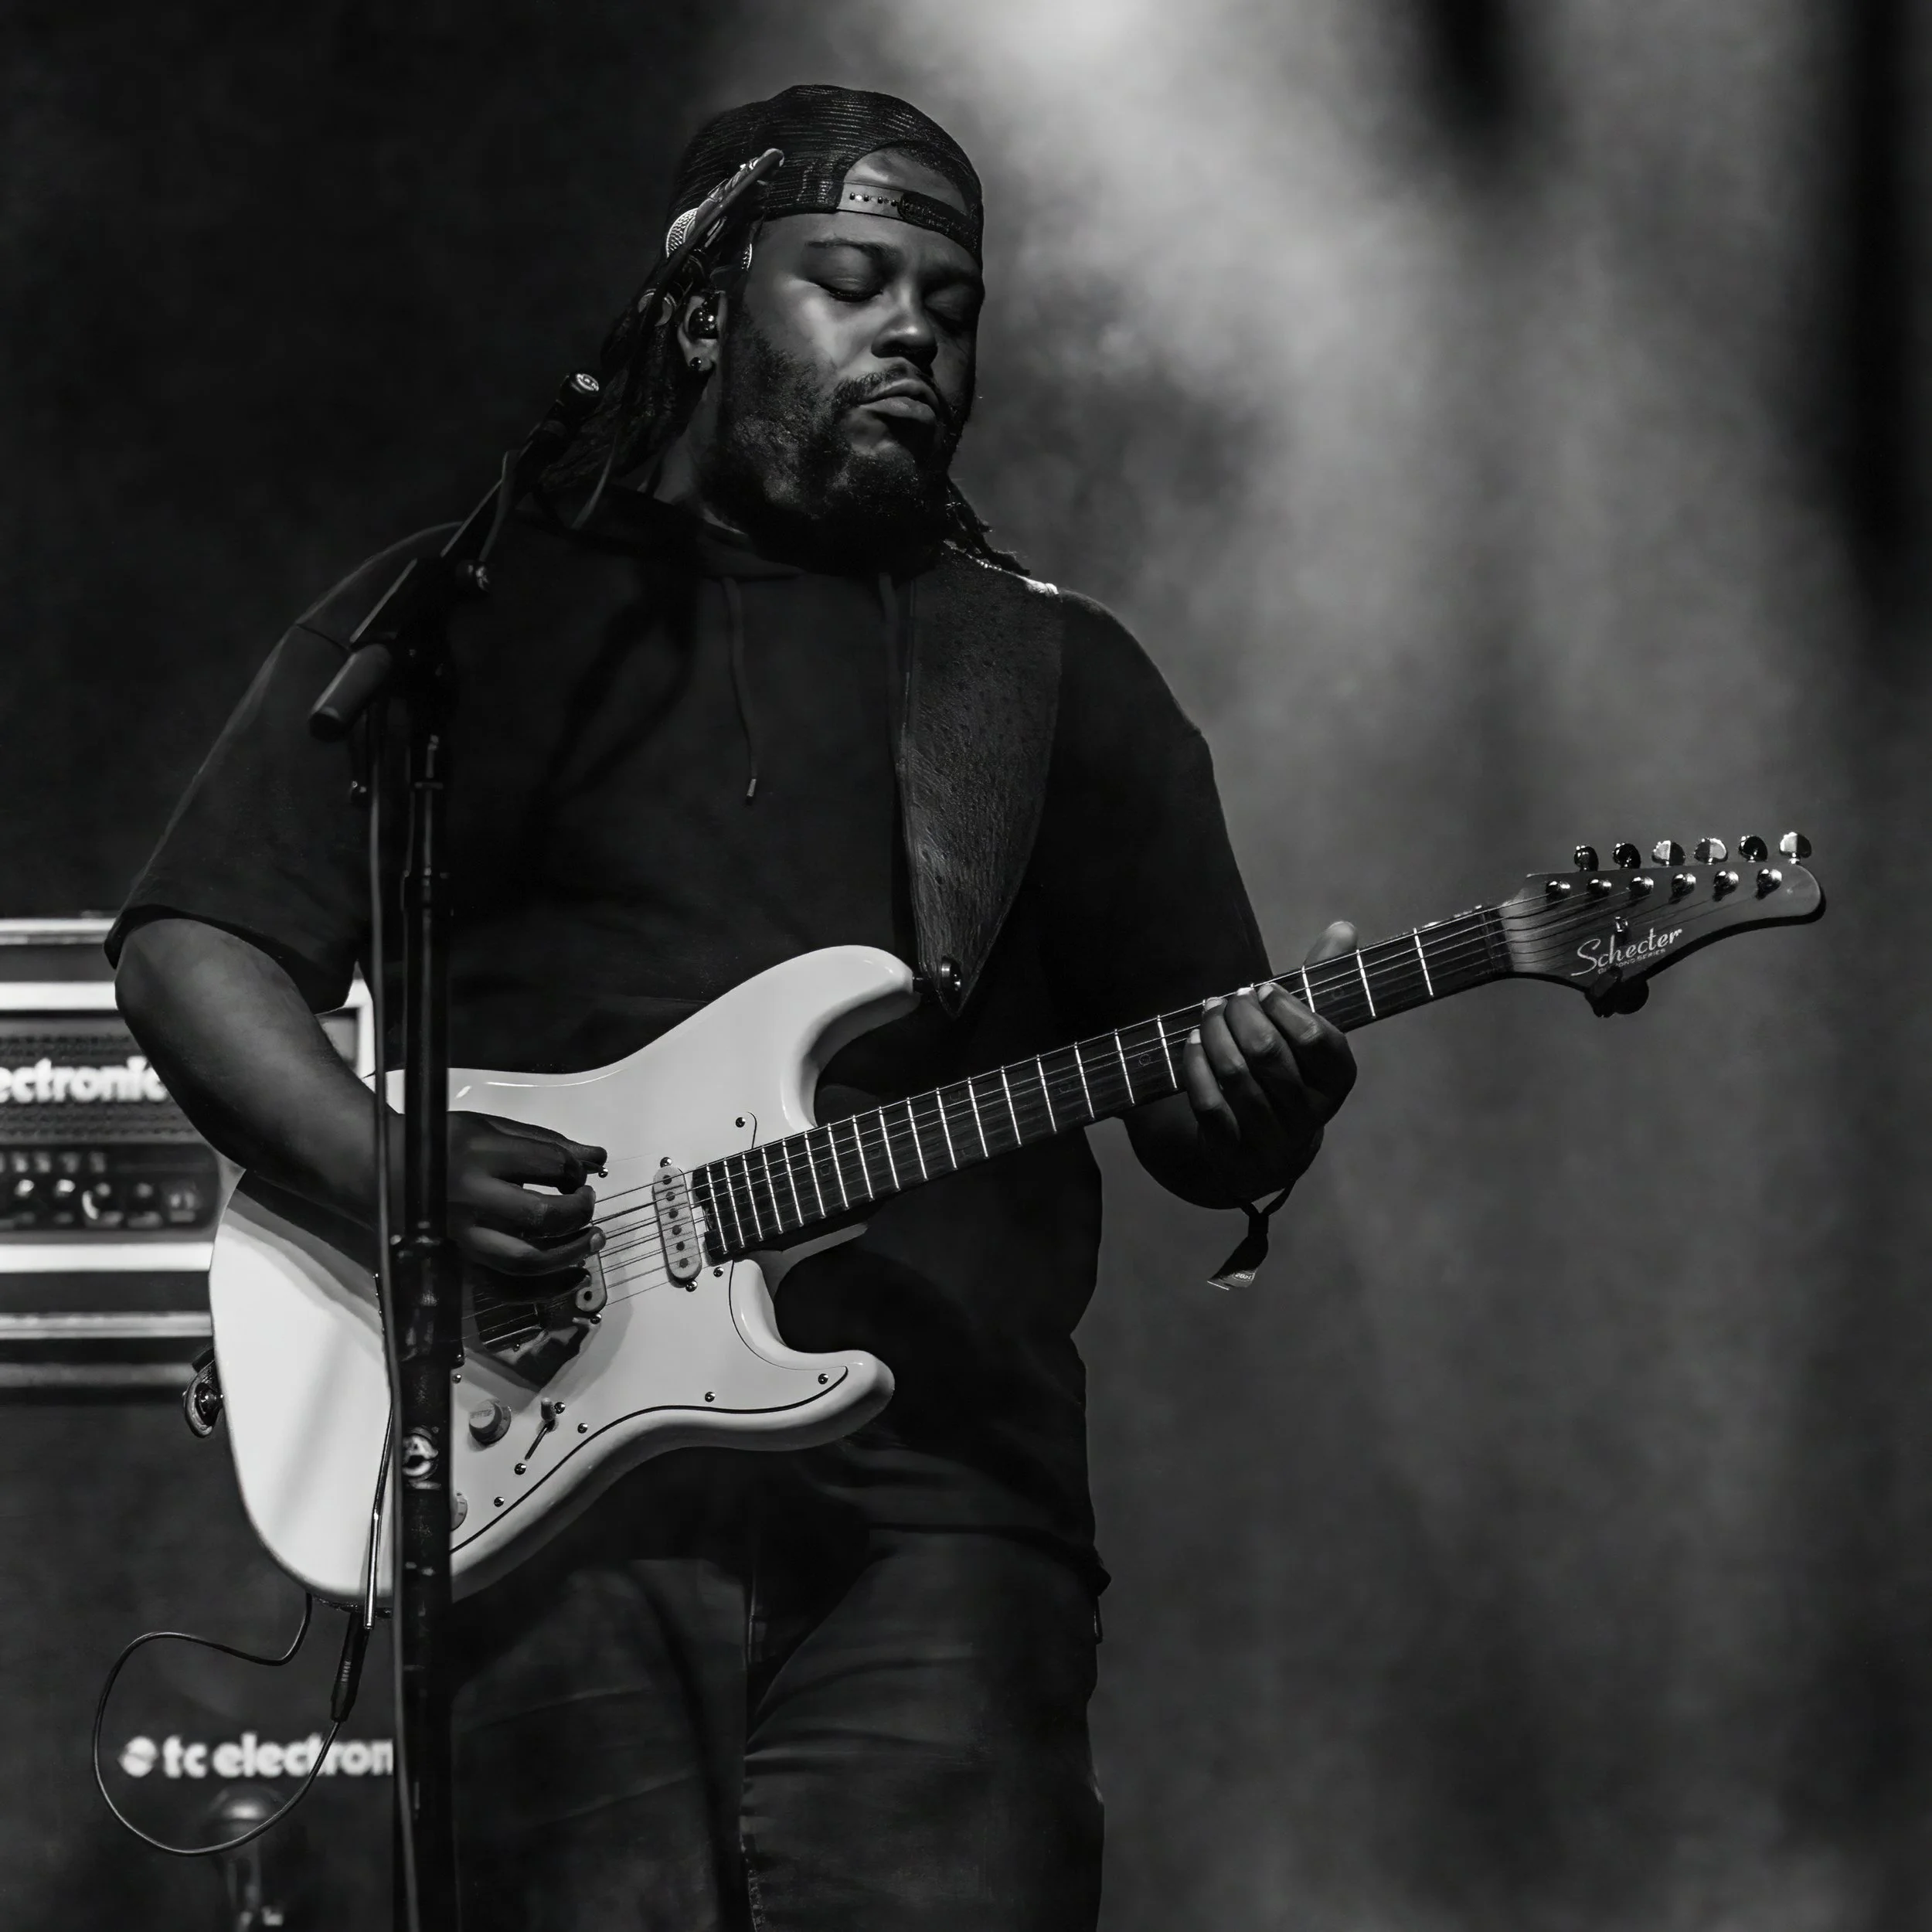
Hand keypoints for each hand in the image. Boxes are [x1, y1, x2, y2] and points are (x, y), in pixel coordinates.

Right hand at [441, 1112, 606, 1276]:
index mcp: (477, 1156)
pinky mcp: (460, 1264)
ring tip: (592, 1238)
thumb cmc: (443, 1145)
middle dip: (579, 1211)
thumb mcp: (491, 1128)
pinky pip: (506, 1289)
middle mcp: (469, 1200)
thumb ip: (546, 1141)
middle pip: (540, 1216)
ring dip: (570, 1253)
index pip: (548, 1165)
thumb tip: (599, 1157)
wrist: (383, 1172)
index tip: (576, 1173)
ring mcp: (463, 1238)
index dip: (574, 1170)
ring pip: (526, 1260)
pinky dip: (546, 1289)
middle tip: (587, 1203)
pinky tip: (573, 1275)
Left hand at [1180, 922, 1358, 1202]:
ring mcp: (1271, 1140)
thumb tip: (1344, 927)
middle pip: (1269, 1053)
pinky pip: (1210, 1105)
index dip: (1286, 1007)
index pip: (1319, 1041)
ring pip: (1237, 1076)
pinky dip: (1196, 1067)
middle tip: (1228, 997)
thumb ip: (1322, 982)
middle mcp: (1310, 1116)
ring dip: (1214, 1034)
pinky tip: (1192, 1042)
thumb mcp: (1307, 1033)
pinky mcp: (1233, 1154)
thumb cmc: (1287, 1073)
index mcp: (1337, 1082)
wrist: (1262, 1152)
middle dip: (1241, 1015)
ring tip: (1208, 1011)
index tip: (1262, 988)